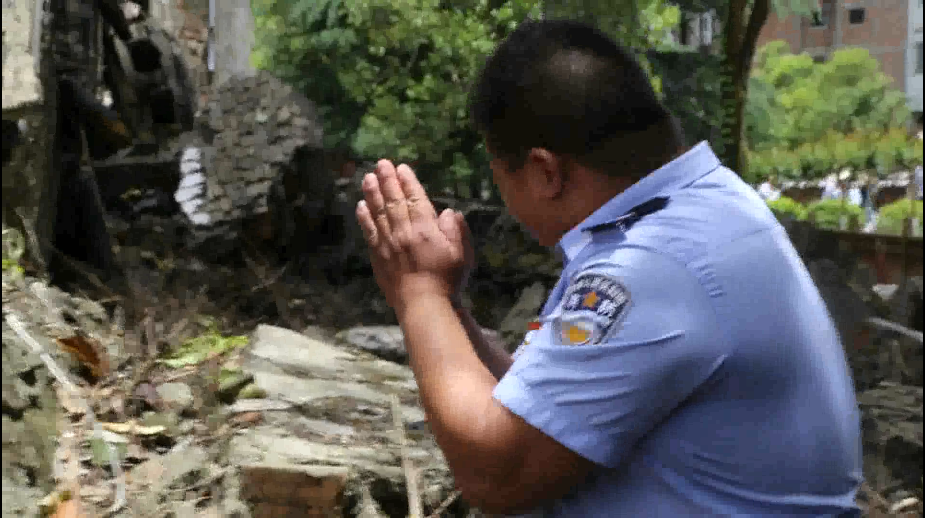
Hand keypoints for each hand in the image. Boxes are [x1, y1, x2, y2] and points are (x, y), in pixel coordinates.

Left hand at [356, 160, 466, 313]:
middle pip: (394, 201)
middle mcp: (404, 231)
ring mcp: (389, 243)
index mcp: (426, 229)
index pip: (415, 199)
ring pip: (378, 212)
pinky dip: (364, 217)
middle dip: (387, 180)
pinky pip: (369, 232)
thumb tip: (448, 212)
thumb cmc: (447, 280)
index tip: (402, 168)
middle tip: (381, 164)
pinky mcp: (378, 256)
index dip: (408, 182)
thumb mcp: (462, 253)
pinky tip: (360, 206)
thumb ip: (455, 230)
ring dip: (372, 193)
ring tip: (367, 178)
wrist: (424, 305)